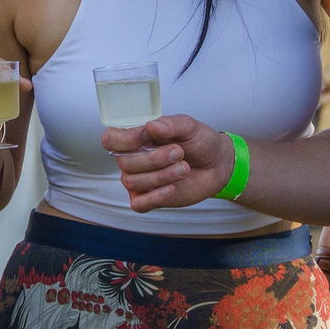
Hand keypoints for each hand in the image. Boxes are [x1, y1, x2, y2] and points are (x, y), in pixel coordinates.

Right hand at [109, 114, 235, 211]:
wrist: (218, 163)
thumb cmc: (199, 141)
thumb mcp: (189, 126)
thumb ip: (170, 124)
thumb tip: (151, 126)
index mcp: (137, 137)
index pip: (111, 139)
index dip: (125, 139)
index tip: (147, 137)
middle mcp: (134, 159)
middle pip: (124, 163)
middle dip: (153, 159)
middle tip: (179, 152)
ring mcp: (141, 180)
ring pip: (133, 182)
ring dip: (161, 175)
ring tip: (184, 168)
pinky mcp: (150, 199)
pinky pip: (139, 204)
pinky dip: (155, 197)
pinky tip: (172, 188)